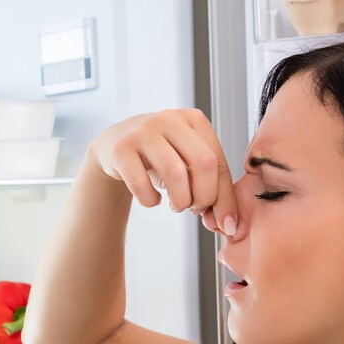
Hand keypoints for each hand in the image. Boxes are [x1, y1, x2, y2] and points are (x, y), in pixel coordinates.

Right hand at [88, 108, 237, 237]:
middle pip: (204, 164)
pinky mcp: (121, 149)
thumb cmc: (160, 157)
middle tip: (194, 208)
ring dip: (180, 201)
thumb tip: (229, 224)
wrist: (114, 145)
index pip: (219, 162)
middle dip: (204, 197)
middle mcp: (170, 119)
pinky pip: (142, 185)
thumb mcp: (188, 164)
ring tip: (175, 206)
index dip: (224, 198)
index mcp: (194, 119)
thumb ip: (211, 187)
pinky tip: (152, 200)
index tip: (224, 223)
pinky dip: (151, 201)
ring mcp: (143, 132)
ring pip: (175, 173)